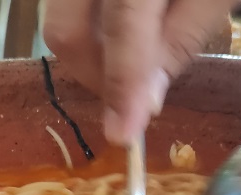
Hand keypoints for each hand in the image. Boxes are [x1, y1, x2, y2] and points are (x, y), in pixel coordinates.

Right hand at [43, 0, 239, 144]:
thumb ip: (181, 40)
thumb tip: (141, 104)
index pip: (121, 26)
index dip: (122, 84)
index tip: (123, 135)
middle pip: (65, 31)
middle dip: (99, 76)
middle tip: (136, 99)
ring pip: (59, 24)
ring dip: (95, 57)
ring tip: (140, 58)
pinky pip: (66, 10)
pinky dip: (92, 33)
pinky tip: (128, 33)